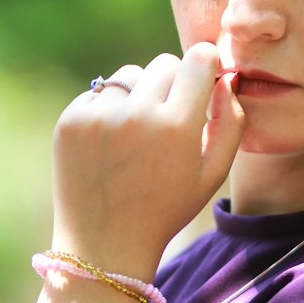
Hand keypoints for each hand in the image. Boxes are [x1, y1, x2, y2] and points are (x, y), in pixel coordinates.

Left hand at [50, 43, 243, 276]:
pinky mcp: (71, 120)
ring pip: (130, 76)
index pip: (199, 59)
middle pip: (165, 64)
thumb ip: (232, 123)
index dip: (206, 66)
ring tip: (138, 135)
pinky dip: (109, 110)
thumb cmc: (166, 210)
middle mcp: (137, 114)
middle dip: (174, 83)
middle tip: (170, 119)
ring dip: (139, 95)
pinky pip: (99, 93)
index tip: (204, 79)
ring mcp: (99, 116)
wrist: (104, 243)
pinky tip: (111, 146)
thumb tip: (226, 79)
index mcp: (176, 127)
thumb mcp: (212, 175)